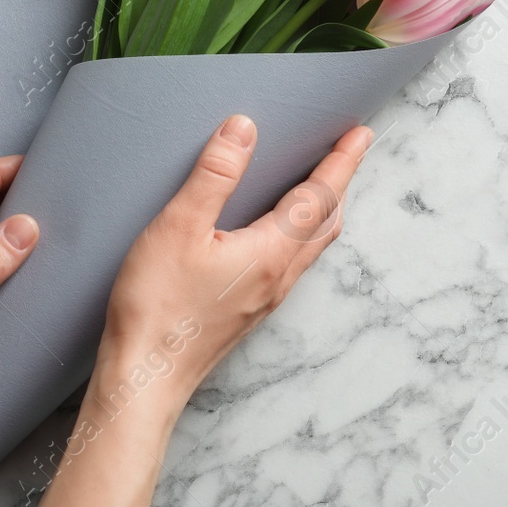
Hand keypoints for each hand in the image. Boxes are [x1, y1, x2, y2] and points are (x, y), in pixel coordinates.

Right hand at [97, 114, 372, 408]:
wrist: (146, 377)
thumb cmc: (158, 307)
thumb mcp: (178, 227)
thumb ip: (214, 175)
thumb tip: (244, 129)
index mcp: (270, 252)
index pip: (319, 196)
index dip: (341, 162)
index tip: (361, 134)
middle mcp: (278, 276)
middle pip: (326, 223)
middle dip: (341, 183)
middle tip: (349, 152)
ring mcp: (265, 298)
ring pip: (311, 247)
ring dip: (324, 211)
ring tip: (323, 186)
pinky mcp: (248, 310)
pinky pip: (292, 264)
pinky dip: (302, 235)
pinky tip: (280, 233)